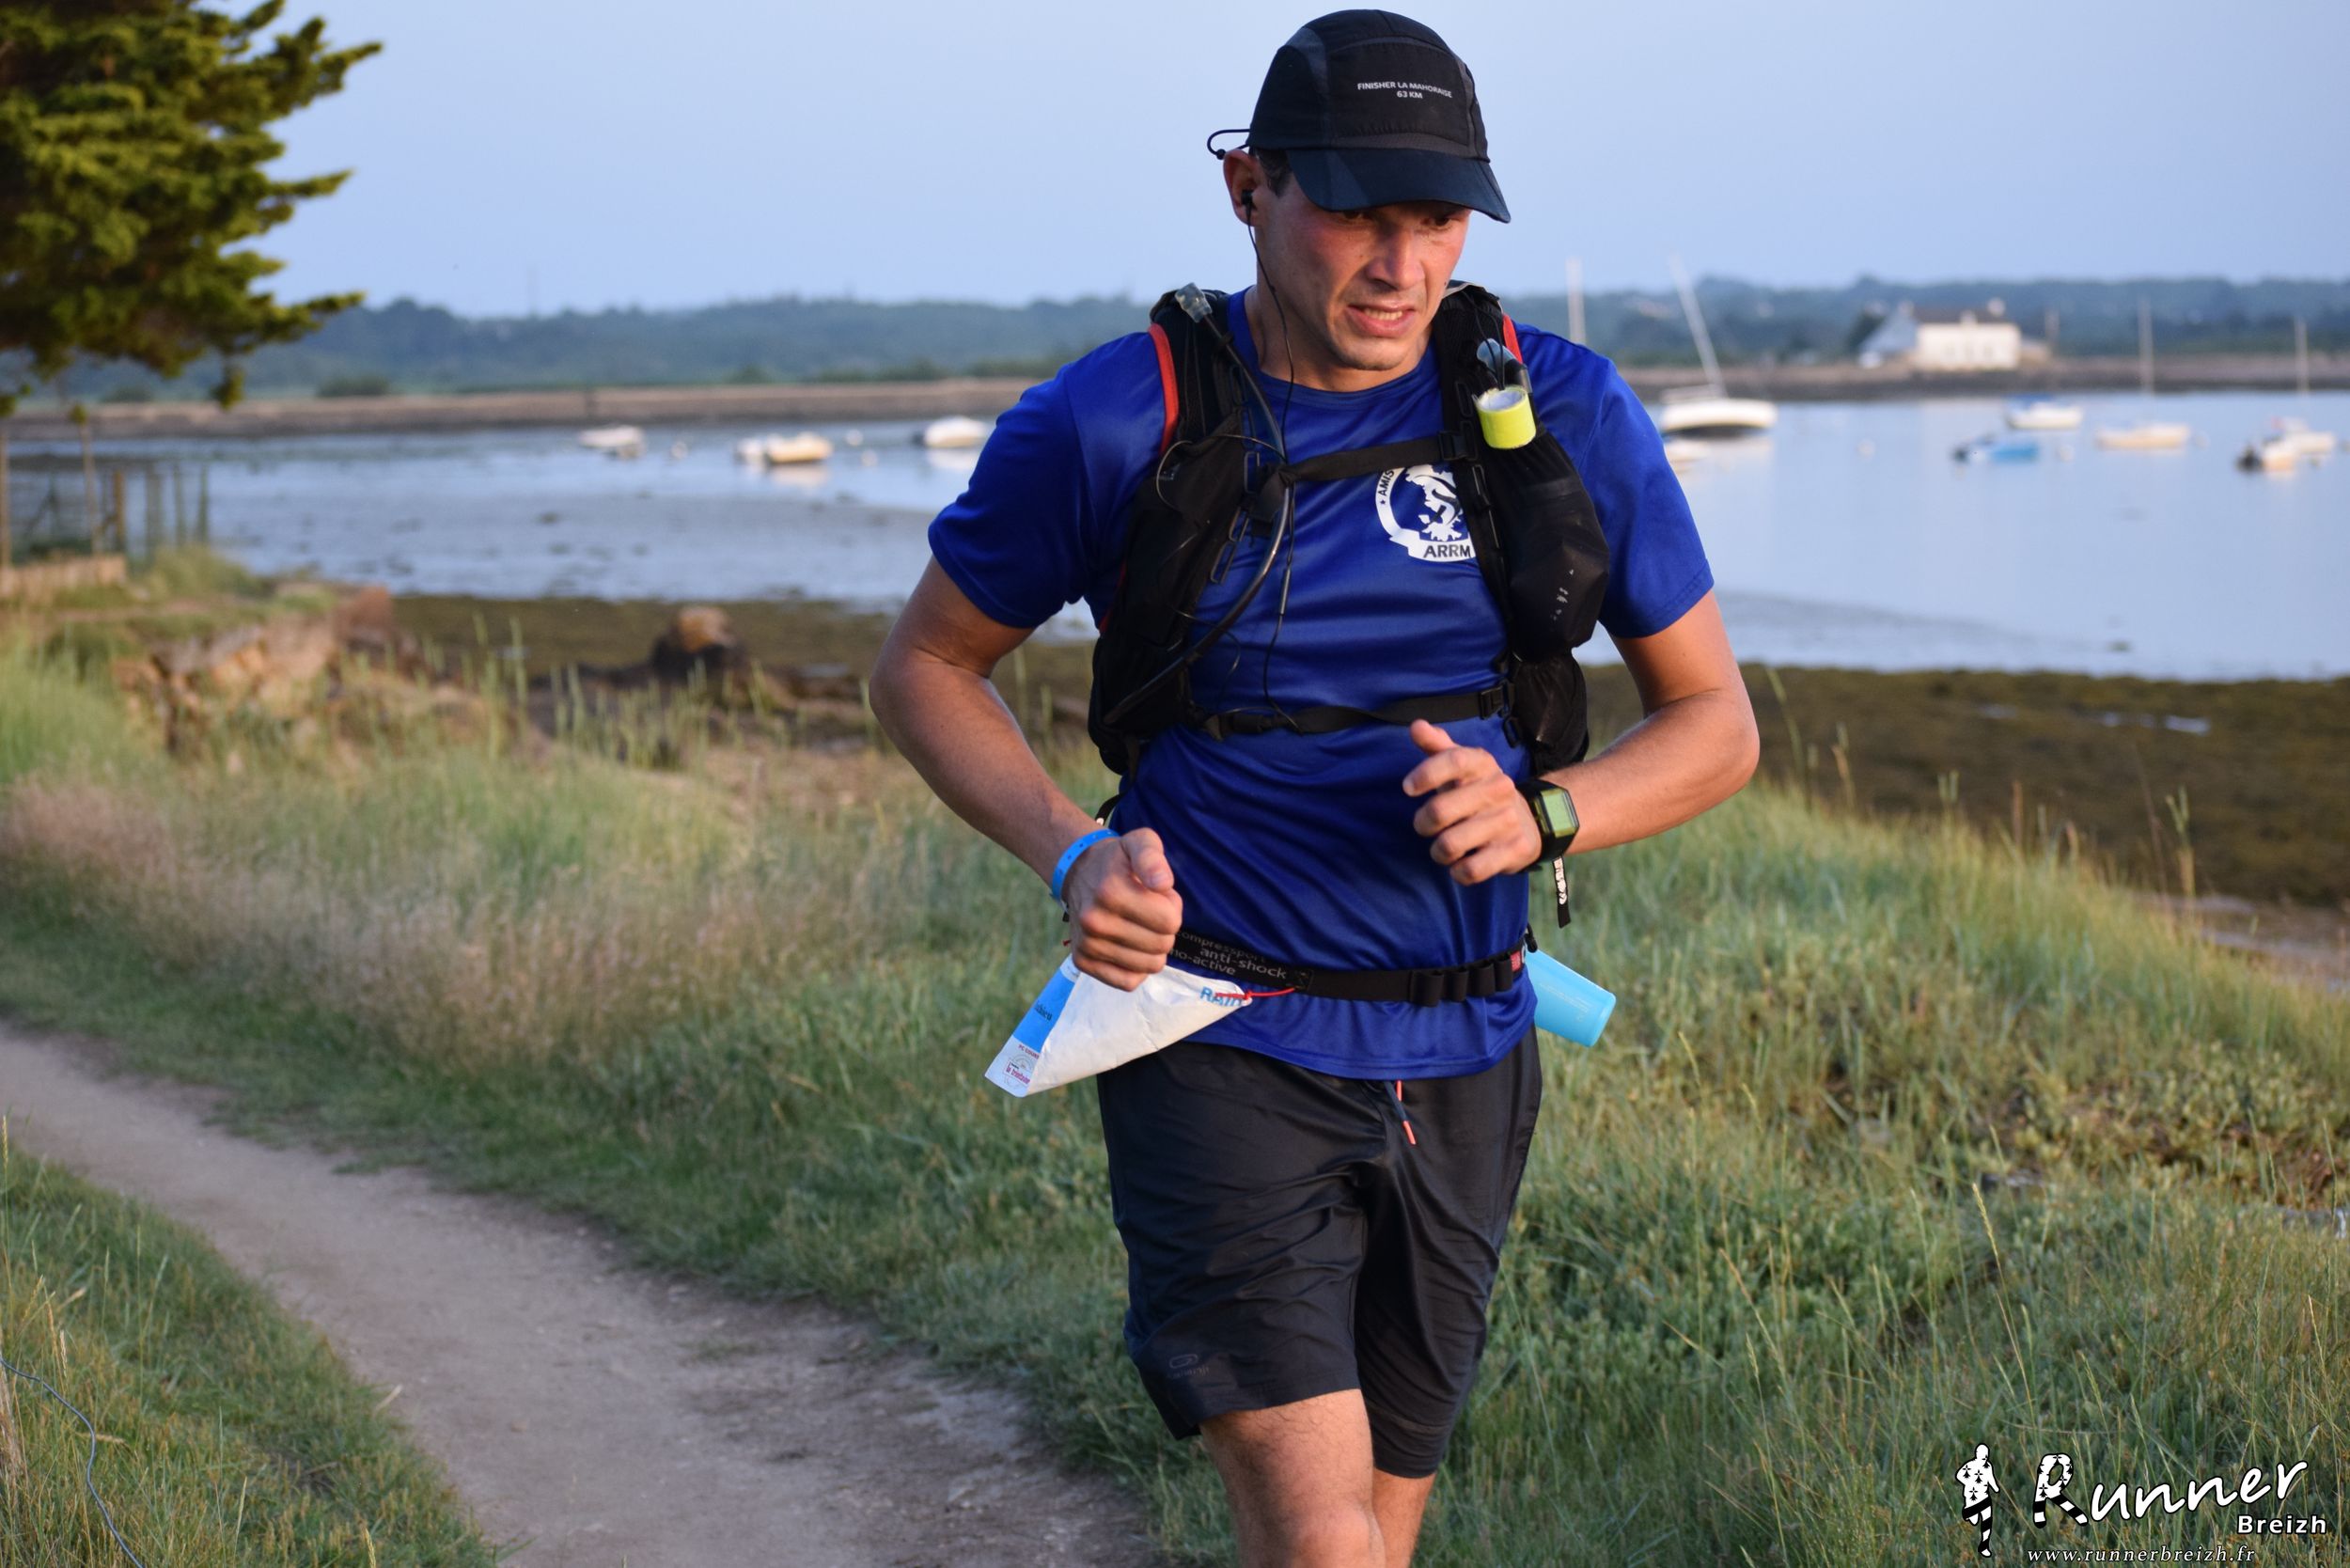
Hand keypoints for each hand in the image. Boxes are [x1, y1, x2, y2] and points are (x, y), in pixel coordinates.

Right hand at [1060, 828, 1183, 990]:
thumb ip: (1153, 858)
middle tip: (1149, 911)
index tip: (1159, 897)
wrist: (1079, 872)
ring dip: (1153, 948)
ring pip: (1149, 967)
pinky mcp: (1082, 961)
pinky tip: (1131, 947)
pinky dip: (1137, 968)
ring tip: (1139, 926)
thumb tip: (1162, 884)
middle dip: (1164, 929)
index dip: (1172, 909)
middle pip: (1162, 946)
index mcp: (1110, 892)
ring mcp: (1087, 945)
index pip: (1170, 922)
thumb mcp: (1140, 842)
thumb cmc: (1118, 860)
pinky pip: (1128, 982)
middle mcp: (1094, 921)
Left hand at [1401, 719, 1541, 884]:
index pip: (1454, 761)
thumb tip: (1417, 726)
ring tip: (1442, 849)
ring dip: (1438, 852)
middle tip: (1425, 827)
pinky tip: (1460, 865)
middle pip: (1441, 810)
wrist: (1530, 821)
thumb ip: (1437, 746)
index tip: (1408, 788)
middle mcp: (1498, 789)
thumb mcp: (1462, 766)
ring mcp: (1507, 821)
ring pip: (1450, 844)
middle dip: (1423, 823)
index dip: (1425, 774)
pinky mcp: (1514, 850)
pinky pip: (1471, 870)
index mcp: (1482, 764)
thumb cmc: (1479, 791)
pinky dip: (1458, 872)